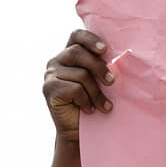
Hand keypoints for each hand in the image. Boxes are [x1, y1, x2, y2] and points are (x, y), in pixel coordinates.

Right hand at [43, 29, 111, 143]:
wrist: (76, 130)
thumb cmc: (91, 103)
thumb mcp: (96, 82)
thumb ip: (99, 67)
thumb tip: (117, 60)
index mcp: (68, 54)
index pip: (76, 36)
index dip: (90, 39)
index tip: (105, 50)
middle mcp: (56, 61)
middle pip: (79, 53)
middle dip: (99, 67)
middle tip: (112, 82)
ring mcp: (50, 74)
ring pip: (80, 74)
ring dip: (96, 92)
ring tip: (103, 105)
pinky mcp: (48, 89)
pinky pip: (74, 89)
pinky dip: (86, 100)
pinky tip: (89, 109)